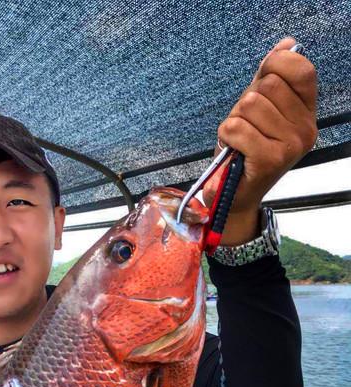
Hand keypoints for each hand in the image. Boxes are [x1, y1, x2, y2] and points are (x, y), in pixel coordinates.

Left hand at [203, 37, 317, 244]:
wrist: (234, 197)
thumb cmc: (245, 150)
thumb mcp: (259, 110)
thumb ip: (270, 77)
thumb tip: (287, 44)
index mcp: (307, 112)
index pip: (300, 69)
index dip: (275, 64)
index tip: (261, 78)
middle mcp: (306, 129)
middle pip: (268, 86)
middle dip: (246, 102)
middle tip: (246, 127)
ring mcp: (291, 146)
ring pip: (250, 105)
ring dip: (234, 121)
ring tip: (239, 141)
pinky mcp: (271, 160)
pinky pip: (237, 128)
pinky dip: (226, 137)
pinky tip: (233, 152)